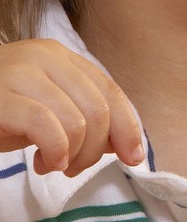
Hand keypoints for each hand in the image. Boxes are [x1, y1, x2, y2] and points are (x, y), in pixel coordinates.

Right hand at [0, 38, 143, 175]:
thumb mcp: (46, 107)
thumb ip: (82, 115)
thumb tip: (123, 143)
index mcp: (63, 57)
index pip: (110, 90)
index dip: (127, 126)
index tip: (134, 157)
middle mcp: (47, 57)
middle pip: (99, 108)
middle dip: (95, 149)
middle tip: (72, 167)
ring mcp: (23, 73)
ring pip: (79, 120)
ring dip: (73, 154)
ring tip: (52, 164)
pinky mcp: (2, 97)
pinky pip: (48, 126)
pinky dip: (56, 150)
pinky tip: (46, 162)